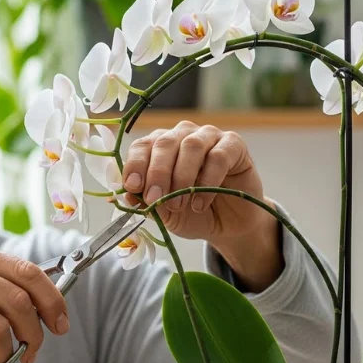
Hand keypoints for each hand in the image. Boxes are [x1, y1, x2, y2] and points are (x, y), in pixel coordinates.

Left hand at [121, 120, 270, 243]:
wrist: (227, 226)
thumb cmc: (192, 213)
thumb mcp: (164, 212)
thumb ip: (147, 201)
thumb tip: (127, 194)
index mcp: (160, 147)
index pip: (142, 146)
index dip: (135, 164)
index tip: (132, 186)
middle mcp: (183, 136)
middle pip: (165, 143)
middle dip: (157, 173)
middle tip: (155, 198)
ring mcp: (209, 137)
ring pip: (191, 145)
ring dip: (182, 176)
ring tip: (178, 204)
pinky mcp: (234, 146)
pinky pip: (218, 156)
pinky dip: (208, 180)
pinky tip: (200, 202)